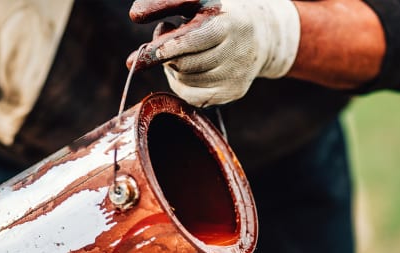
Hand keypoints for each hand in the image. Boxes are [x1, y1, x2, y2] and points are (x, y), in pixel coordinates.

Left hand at [126, 0, 300, 106]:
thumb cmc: (218, 12)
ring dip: (174, 68)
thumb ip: (165, 2)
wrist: (264, 33)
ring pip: (185, 80)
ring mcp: (236, 74)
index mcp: (226, 23)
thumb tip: (134, 14)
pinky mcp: (234, 92)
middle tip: (166, 41)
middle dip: (167, 55)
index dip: (162, 50)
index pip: (189, 41)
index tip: (137, 60)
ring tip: (186, 51)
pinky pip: (192, 97)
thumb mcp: (195, 0)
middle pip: (182, 64)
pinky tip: (191, 69)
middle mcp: (236, 50)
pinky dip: (182, 84)